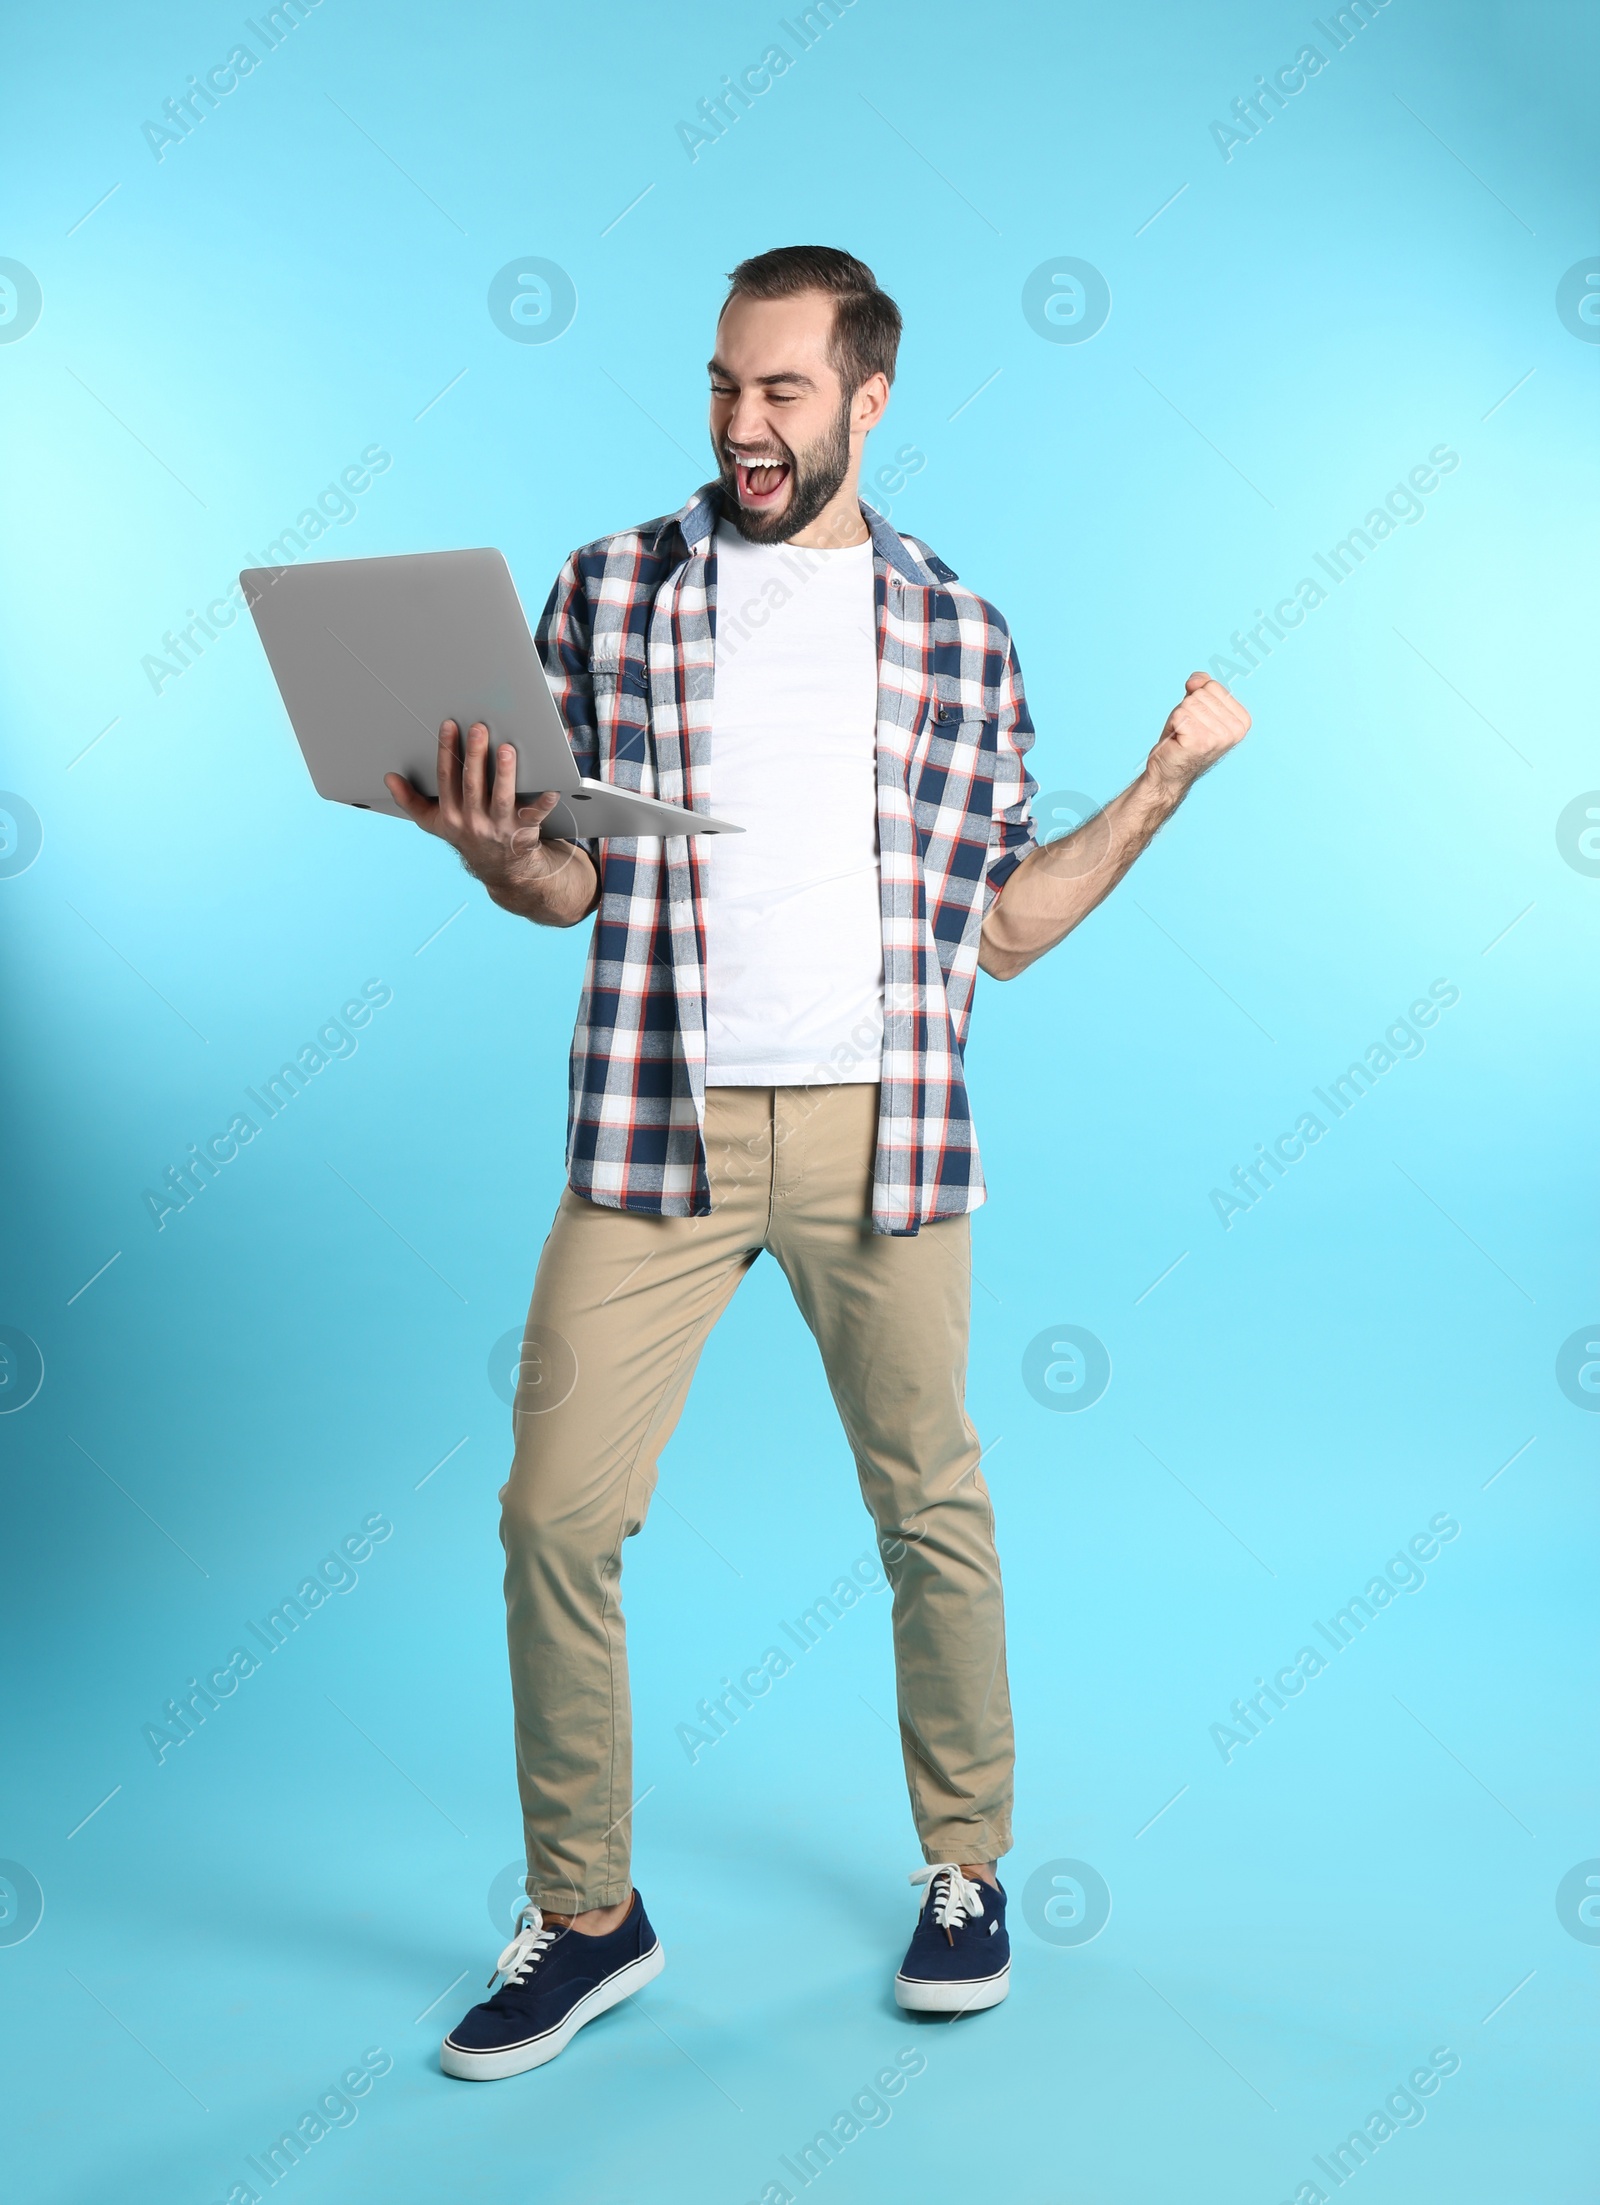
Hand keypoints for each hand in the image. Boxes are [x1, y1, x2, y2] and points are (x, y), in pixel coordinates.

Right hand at [384, 721, 595, 921]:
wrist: (502, 869)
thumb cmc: (467, 834)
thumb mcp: (435, 822)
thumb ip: (411, 801)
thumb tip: (389, 778)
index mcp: (450, 815)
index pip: (447, 778)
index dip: (447, 751)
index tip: (450, 725)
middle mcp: (473, 822)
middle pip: (473, 785)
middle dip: (475, 756)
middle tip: (479, 729)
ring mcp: (499, 827)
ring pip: (501, 798)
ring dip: (504, 774)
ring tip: (506, 749)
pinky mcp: (524, 831)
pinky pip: (534, 815)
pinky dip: (543, 802)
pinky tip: (550, 788)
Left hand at [1144, 673, 1250, 798]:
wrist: (1169, 773)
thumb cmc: (1184, 739)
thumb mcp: (1197, 707)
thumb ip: (1201, 686)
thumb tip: (1196, 680)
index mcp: (1242, 720)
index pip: (1212, 686)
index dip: (1197, 700)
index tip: (1197, 722)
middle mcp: (1236, 730)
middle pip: (1201, 693)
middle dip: (1187, 709)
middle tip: (1187, 730)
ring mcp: (1220, 736)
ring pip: (1189, 703)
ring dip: (1179, 718)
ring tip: (1183, 736)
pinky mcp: (1201, 741)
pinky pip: (1179, 714)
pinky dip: (1173, 725)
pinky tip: (1178, 740)